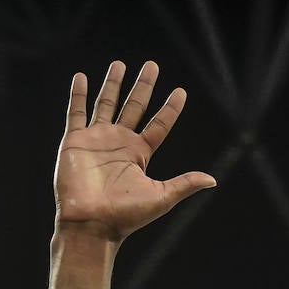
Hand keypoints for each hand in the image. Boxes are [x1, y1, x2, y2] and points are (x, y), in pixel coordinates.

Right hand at [55, 62, 215, 239]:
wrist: (91, 224)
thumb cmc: (125, 216)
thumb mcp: (161, 197)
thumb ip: (185, 184)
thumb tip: (213, 180)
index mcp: (139, 154)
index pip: (159, 125)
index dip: (170, 109)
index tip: (181, 92)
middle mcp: (119, 143)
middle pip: (134, 107)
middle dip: (143, 86)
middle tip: (152, 65)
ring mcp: (97, 140)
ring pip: (106, 104)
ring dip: (113, 84)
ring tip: (120, 64)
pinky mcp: (75, 141)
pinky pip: (76, 112)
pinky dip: (77, 94)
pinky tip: (81, 77)